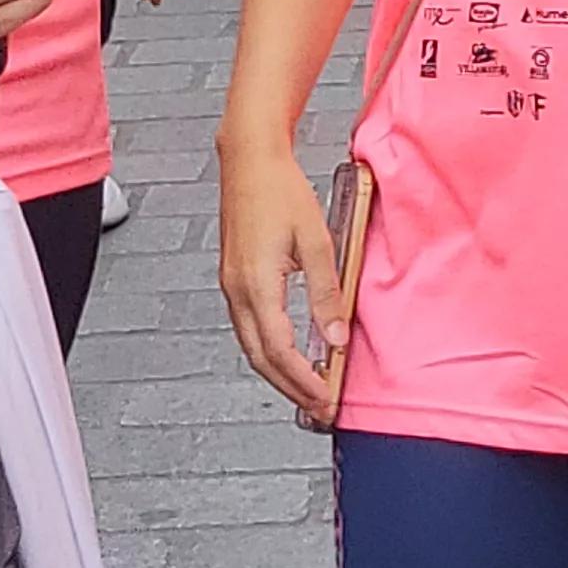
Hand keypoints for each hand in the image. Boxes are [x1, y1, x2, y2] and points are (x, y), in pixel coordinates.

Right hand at [217, 145, 344, 420]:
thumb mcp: (317, 240)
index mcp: (256, 284)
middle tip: (320, 408)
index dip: (304, 380)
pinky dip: (270, 351)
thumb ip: (326, 292)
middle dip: (291, 389)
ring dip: (280, 373)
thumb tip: (337, 337)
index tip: (326, 399)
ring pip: (252, 347)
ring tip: (310, 389)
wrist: (248, 159)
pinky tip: (290, 354)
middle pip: (261, 359)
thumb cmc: (282, 191)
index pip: (280, 350)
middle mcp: (236, 291)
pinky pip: (249, 329)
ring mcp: (231, 287)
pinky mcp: (233, 279)